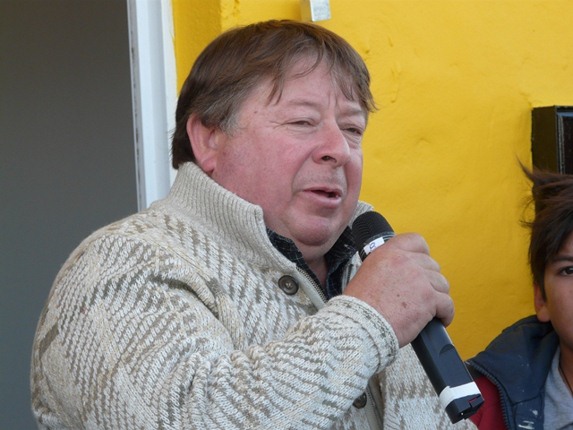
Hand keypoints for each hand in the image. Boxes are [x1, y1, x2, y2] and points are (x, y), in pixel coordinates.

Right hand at [344, 233, 453, 347]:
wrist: (362, 324)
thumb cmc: (360, 306)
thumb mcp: (367, 273)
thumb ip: (386, 267)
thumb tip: (399, 274)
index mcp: (388, 253)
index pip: (416, 241)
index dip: (422, 254)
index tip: (422, 265)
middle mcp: (406, 261)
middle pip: (432, 266)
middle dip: (429, 281)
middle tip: (421, 295)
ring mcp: (419, 279)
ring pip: (442, 284)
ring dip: (437, 297)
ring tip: (429, 309)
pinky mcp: (429, 298)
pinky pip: (448, 304)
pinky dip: (446, 313)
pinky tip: (439, 319)